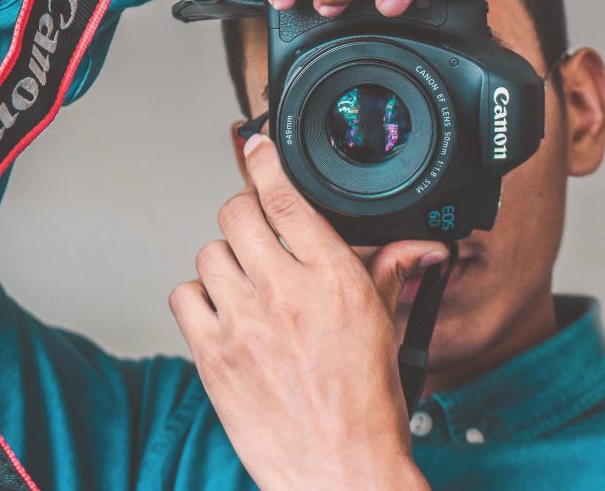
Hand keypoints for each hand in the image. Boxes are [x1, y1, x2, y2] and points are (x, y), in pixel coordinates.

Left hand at [169, 134, 445, 490]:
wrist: (338, 468)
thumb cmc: (366, 403)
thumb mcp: (385, 325)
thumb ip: (390, 271)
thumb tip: (420, 246)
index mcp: (333, 279)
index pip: (287, 198)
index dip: (264, 161)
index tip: (255, 146)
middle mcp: (284, 293)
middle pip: (237, 214)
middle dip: (246, 213)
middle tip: (258, 230)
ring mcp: (243, 324)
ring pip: (208, 253)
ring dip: (225, 259)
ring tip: (246, 282)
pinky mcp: (212, 355)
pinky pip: (184, 297)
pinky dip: (199, 298)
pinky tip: (224, 312)